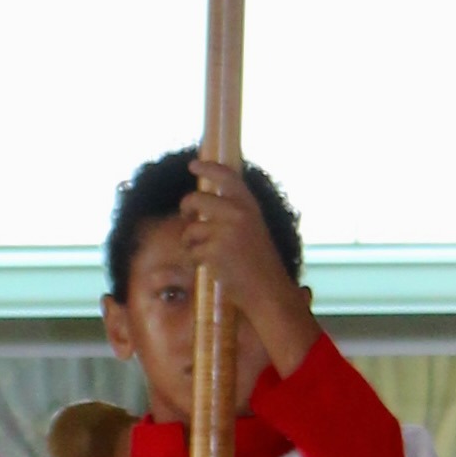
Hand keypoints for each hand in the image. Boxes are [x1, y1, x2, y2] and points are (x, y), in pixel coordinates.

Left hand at [181, 162, 316, 369]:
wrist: (269, 292)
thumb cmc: (261, 265)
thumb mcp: (255, 230)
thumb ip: (235, 214)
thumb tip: (205, 203)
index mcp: (250, 206)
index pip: (227, 176)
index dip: (208, 167)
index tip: (193, 164)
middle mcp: (238, 214)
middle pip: (195, 199)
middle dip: (186, 208)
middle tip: (187, 215)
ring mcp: (224, 232)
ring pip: (190, 230)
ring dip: (192, 243)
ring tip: (207, 255)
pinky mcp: (213, 251)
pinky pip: (191, 252)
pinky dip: (195, 261)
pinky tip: (211, 268)